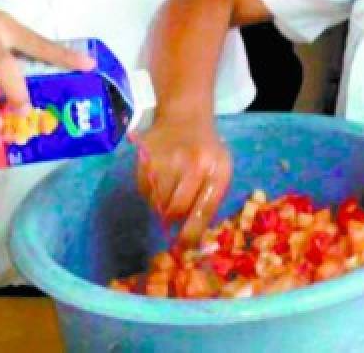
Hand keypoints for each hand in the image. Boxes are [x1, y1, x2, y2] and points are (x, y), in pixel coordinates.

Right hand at [132, 115, 231, 245]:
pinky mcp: (146, 157)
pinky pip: (144, 190)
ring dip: (161, 204)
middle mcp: (193, 164)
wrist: (185, 116)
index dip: (192, 233)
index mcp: (217, 170)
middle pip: (176, 209)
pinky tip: (159, 177)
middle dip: (174, 217)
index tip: (184, 247)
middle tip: (175, 213)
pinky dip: (150, 192)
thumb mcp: (220, 171)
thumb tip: (193, 239)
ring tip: (169, 188)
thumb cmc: (207, 150)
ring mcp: (167, 160)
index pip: (204, 210)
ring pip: (158, 202)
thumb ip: (210, 201)